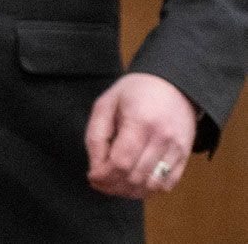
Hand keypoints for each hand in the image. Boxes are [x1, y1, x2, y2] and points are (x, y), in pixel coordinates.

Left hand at [86, 72, 196, 197]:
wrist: (174, 85)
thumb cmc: (134, 93)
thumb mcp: (106, 104)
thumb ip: (96, 136)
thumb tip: (95, 168)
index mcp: (140, 121)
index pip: (121, 161)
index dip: (104, 176)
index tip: (92, 177)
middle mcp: (162, 137)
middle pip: (135, 177)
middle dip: (113, 186)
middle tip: (99, 183)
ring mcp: (177, 149)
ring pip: (152, 185)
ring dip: (130, 192)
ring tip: (114, 186)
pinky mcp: (185, 156)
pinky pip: (167, 184)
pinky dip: (149, 191)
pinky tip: (134, 184)